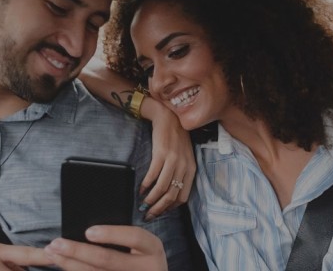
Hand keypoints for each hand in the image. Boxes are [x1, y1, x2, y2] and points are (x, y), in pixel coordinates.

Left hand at [44, 226, 167, 270]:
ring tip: (53, 252)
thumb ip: (123, 236)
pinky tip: (64, 265)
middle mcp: (146, 268)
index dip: (112, 233)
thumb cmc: (142, 256)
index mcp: (153, 249)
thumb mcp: (142, 245)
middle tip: (56, 243)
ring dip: (70, 264)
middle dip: (78, 250)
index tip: (88, 231)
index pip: (134, 237)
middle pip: (108, 260)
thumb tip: (88, 226)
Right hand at [139, 103, 195, 219]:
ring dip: (151, 200)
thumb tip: (168, 192)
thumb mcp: (185, 156)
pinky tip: (140, 189)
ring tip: (143, 205)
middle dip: (159, 209)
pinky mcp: (161, 154)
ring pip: (162, 188)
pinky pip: (153, 175)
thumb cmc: (176, 138)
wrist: (169, 117)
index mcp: (191, 169)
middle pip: (171, 196)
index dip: (170, 208)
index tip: (160, 212)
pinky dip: (145, 185)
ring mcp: (173, 160)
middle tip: (148, 214)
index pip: (183, 197)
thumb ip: (181, 173)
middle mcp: (184, 166)